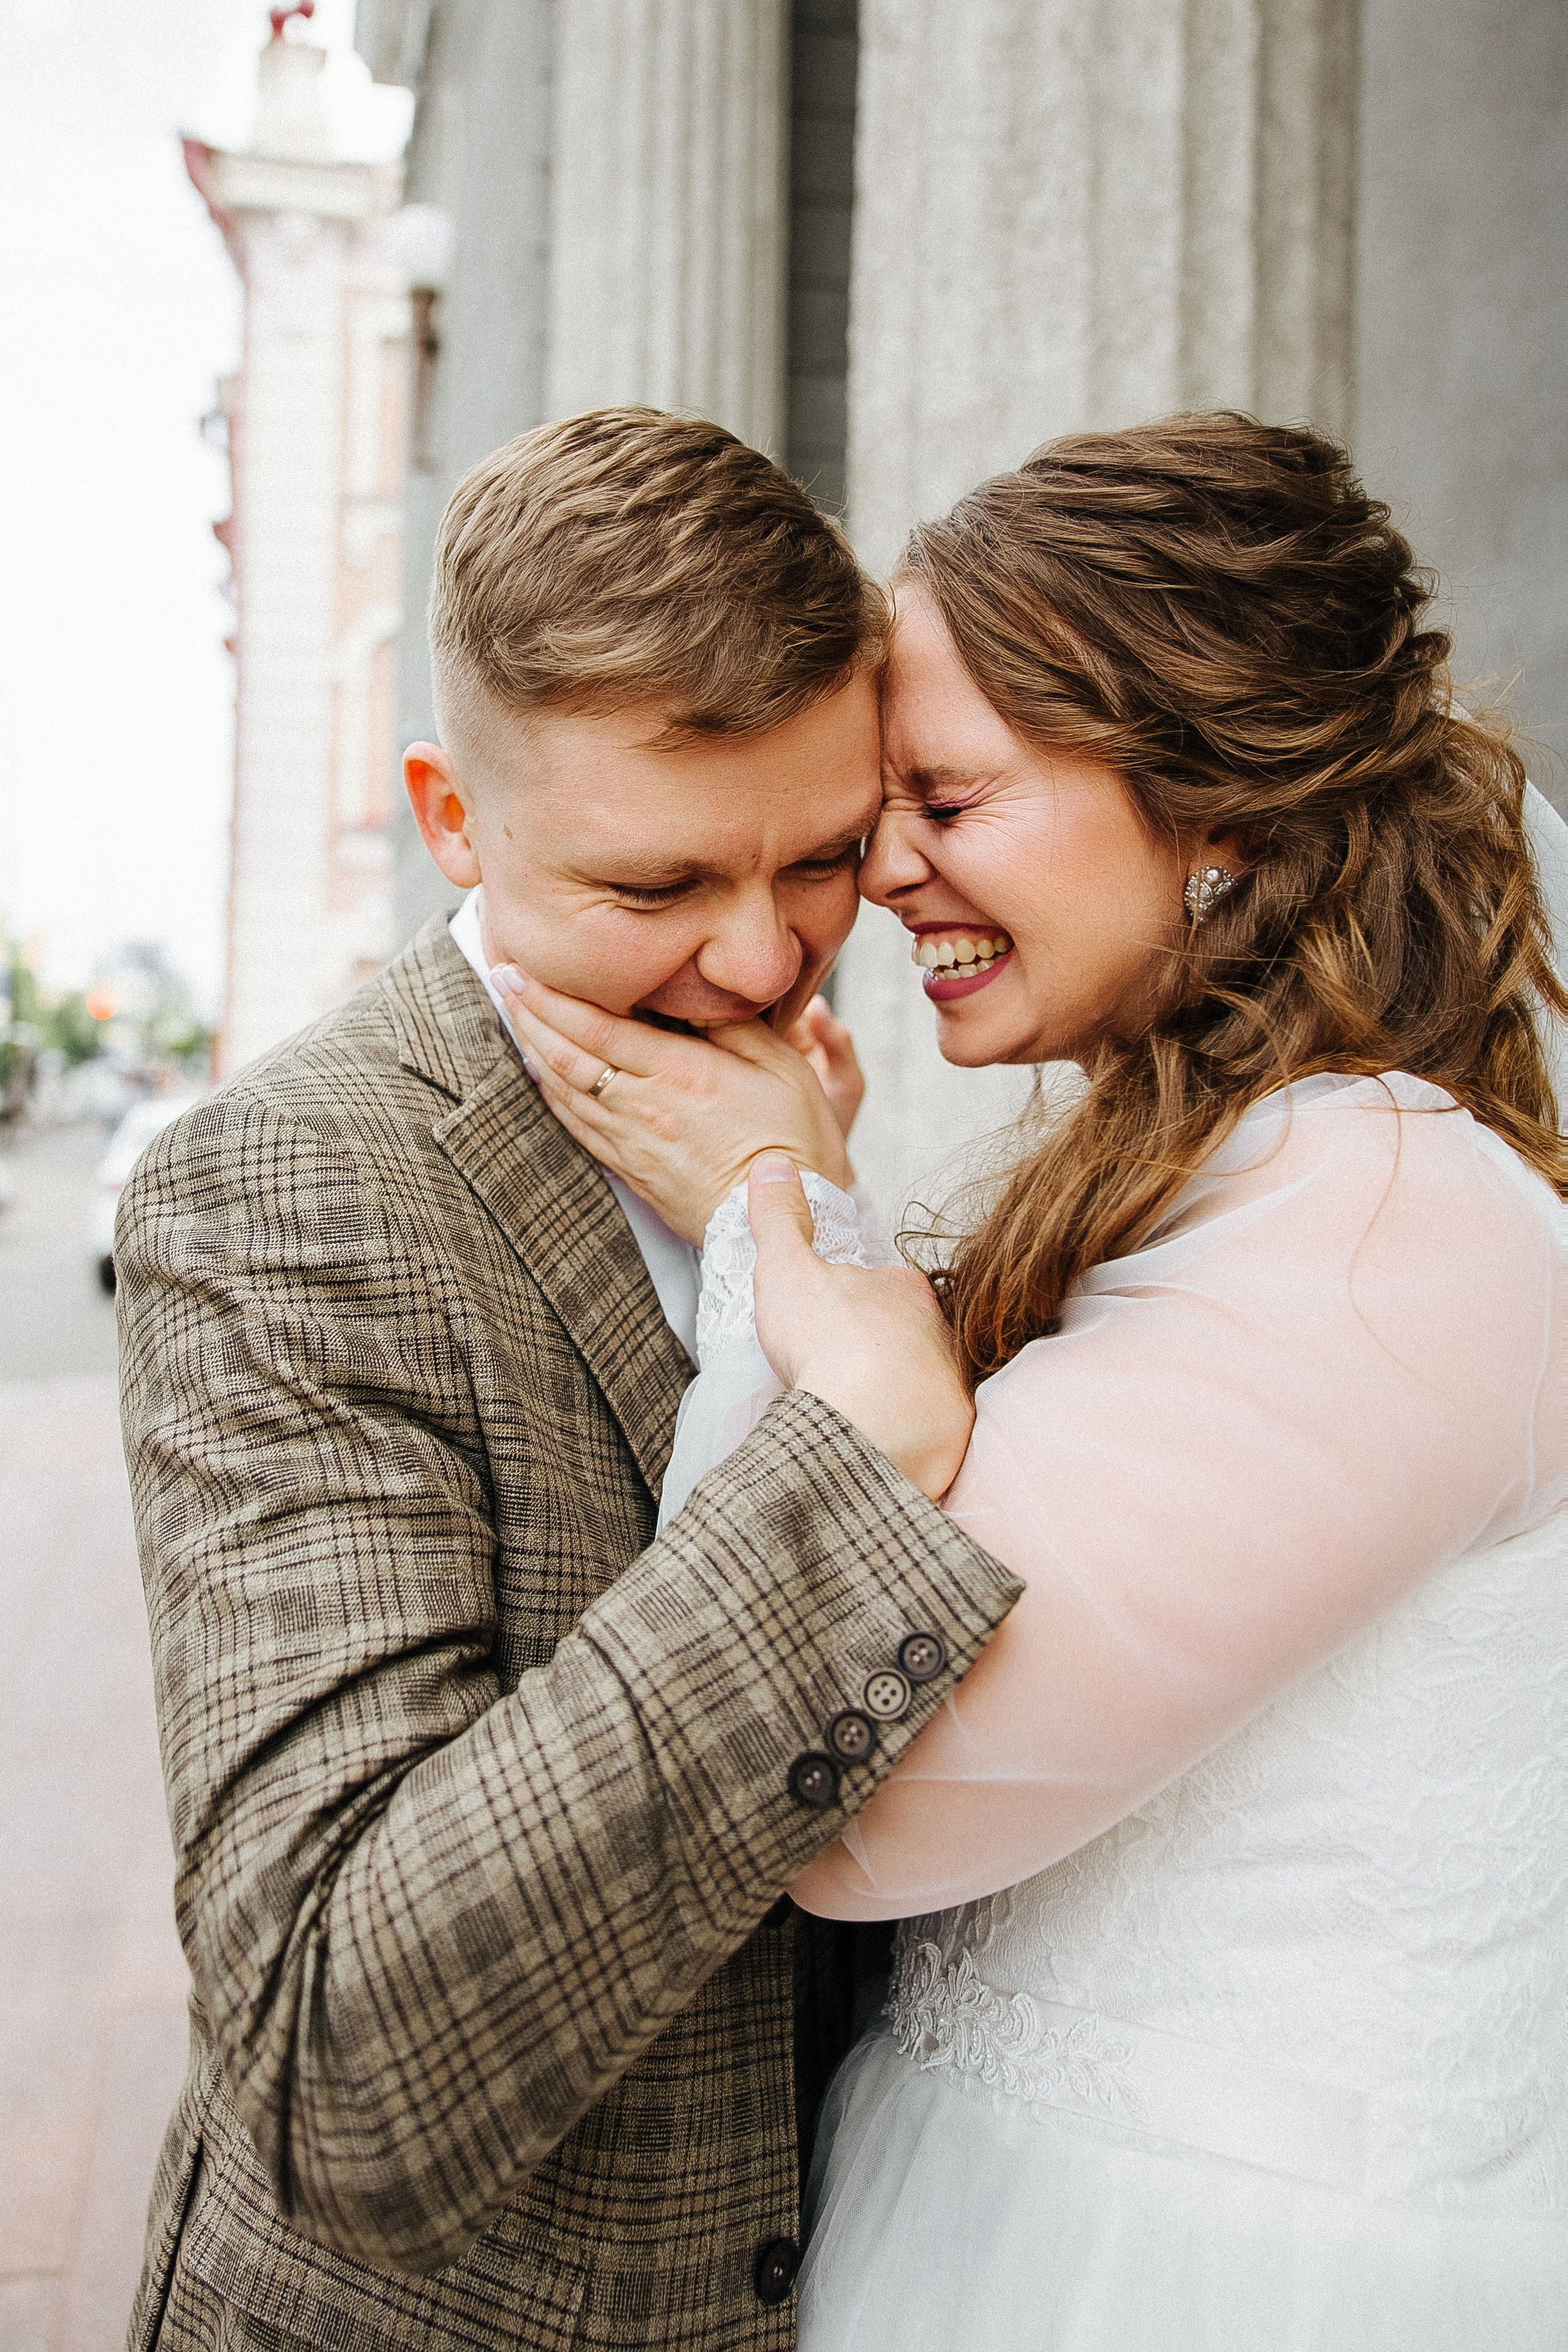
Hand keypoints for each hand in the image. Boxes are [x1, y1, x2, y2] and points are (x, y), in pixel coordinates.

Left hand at [494, 967, 854, 1243]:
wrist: (778, 1222)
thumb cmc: (794, 1142)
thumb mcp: (782, 1067)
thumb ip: (733, 1024)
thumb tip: (693, 991)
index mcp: (681, 1073)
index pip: (598, 1025)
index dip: (551, 995)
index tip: (521, 966)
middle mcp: (644, 1105)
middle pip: (567, 1053)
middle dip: (528, 1012)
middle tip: (502, 976)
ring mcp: (631, 1141)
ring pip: (563, 1088)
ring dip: (532, 1047)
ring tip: (513, 1015)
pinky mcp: (629, 1170)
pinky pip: (576, 1125)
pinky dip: (550, 1092)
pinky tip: (540, 1072)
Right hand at [748, 1156, 973, 1499]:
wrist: (868, 1425)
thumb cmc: (829, 1341)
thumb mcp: (787, 1268)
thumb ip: (779, 1218)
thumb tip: (772, 1164)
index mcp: (906, 1290)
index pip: (888, 1287)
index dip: (857, 1303)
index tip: (832, 1324)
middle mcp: (942, 1334)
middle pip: (911, 1338)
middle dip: (883, 1354)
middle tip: (842, 1374)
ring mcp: (953, 1387)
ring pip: (924, 1387)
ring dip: (897, 1400)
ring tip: (856, 1417)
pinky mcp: (955, 1439)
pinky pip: (930, 1436)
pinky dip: (907, 1441)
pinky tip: (876, 1447)